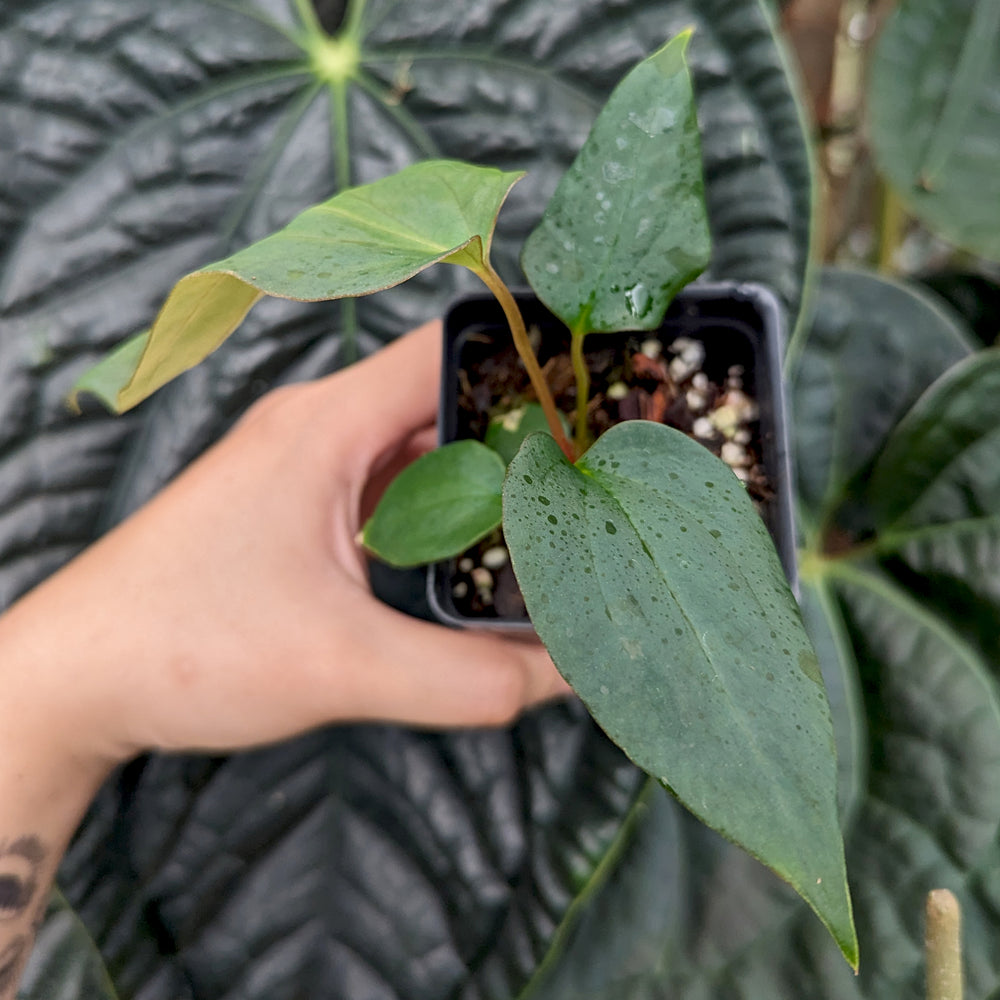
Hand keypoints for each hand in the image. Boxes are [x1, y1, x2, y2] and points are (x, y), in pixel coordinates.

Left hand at [0, 320, 569, 769]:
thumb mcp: (342, 669)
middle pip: (445, 403)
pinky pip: (388, 491)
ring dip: (476, 485)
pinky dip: (436, 516)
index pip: (450, 355)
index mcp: (326, 427)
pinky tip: (468, 560)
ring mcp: (305, 468)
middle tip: (589, 483)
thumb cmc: (179, 648)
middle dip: (519, 440)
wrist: (76, 677)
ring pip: (418, 451)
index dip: (530, 373)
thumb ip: (468, 678)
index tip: (599, 413)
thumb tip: (566, 674)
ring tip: (546, 522)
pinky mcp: (298, 509)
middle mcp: (317, 429)